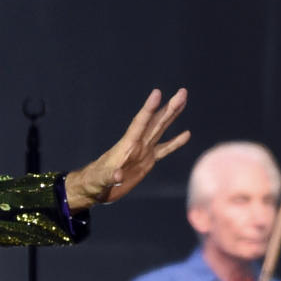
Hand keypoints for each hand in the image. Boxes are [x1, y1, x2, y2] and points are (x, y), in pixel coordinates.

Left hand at [65, 88, 189, 210]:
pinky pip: (164, 149)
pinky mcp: (147, 161)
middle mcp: (137, 144)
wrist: (95, 188)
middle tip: (182, 92)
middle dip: (169, 108)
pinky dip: (175, 143)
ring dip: (172, 115)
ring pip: (161, 129)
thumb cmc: (94, 182)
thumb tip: (118, 177)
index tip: (157, 93)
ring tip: (183, 100)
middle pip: (155, 122)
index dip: (148, 109)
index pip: (140, 123)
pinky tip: (186, 134)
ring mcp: (143, 151)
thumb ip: (109, 178)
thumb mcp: (100, 180)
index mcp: (126, 146)